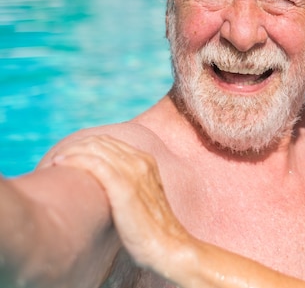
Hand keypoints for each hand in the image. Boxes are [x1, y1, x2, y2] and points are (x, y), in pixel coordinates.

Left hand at [49, 135, 189, 269]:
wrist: (166, 246)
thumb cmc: (150, 230)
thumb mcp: (142, 198)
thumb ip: (127, 185)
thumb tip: (100, 187)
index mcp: (147, 162)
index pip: (110, 142)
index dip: (87, 146)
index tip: (69, 156)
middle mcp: (142, 162)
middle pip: (101, 142)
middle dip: (77, 146)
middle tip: (58, 159)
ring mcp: (134, 172)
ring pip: (96, 149)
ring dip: (72, 151)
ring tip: (56, 161)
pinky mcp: (124, 187)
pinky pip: (95, 163)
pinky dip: (76, 159)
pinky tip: (61, 164)